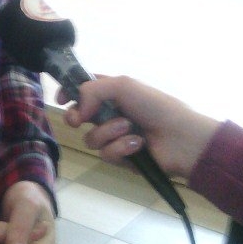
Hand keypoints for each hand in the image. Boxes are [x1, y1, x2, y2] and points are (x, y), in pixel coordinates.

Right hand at [58, 75, 219, 179]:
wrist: (181, 138)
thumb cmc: (155, 105)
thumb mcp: (123, 86)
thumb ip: (91, 90)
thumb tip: (76, 110)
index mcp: (113, 92)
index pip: (83, 89)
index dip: (69, 92)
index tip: (61, 99)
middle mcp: (111, 113)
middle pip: (78, 116)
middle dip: (75, 117)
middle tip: (78, 120)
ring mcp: (115, 136)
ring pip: (91, 138)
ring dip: (108, 132)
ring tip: (129, 128)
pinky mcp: (121, 157)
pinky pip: (106, 154)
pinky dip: (121, 148)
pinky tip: (138, 145)